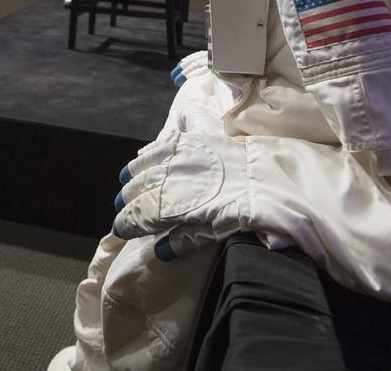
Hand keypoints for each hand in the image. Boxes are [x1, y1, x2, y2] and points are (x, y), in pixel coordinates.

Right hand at [113, 131, 249, 261]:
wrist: (270, 179)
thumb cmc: (245, 212)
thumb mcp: (216, 232)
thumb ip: (184, 240)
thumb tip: (159, 251)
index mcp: (173, 204)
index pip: (138, 215)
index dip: (126, 223)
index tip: (120, 230)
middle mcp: (170, 178)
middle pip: (138, 189)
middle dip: (127, 201)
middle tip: (122, 209)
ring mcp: (180, 157)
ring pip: (145, 165)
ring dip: (133, 175)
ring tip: (126, 181)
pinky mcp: (193, 140)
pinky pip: (162, 144)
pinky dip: (148, 152)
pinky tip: (142, 156)